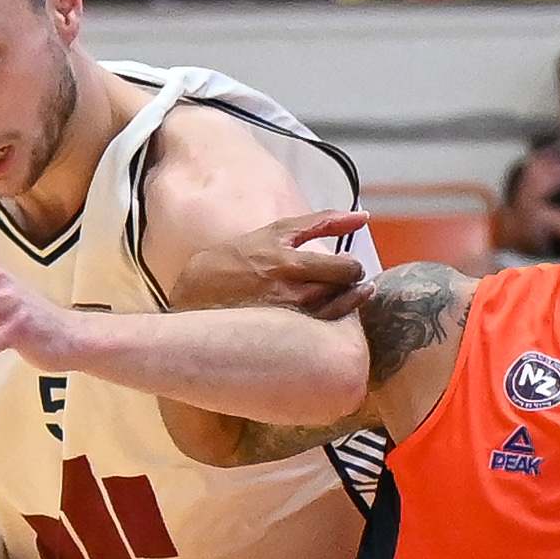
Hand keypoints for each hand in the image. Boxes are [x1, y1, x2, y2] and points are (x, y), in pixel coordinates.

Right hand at [169, 211, 371, 320]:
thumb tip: (364, 217)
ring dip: (342, 305)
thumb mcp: (277, 232)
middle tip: (337, 282)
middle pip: (344, 292)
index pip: (346, 270)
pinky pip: (322, 335)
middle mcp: (291, 295)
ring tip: (329, 297)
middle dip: (349, 285)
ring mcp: (289, 322)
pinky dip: (329, 323)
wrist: (195, 297)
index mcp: (289, 263)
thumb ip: (322, 222)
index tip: (343, 267)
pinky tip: (320, 316)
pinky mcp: (284, 342)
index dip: (351, 268)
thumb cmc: (237, 259)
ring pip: (337, 315)